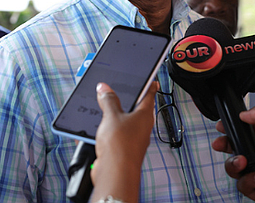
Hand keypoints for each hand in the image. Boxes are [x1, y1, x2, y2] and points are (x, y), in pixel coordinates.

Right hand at [90, 82, 157, 202]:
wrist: (115, 172)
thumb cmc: (120, 145)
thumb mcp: (111, 116)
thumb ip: (108, 100)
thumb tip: (104, 88)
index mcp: (144, 114)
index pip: (150, 95)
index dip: (150, 86)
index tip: (154, 80)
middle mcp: (142, 126)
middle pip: (138, 109)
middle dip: (131, 102)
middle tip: (126, 92)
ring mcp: (134, 139)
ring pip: (127, 123)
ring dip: (118, 117)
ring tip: (107, 110)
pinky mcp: (124, 149)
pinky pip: (118, 136)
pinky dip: (110, 131)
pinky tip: (100, 130)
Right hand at [212, 103, 254, 202]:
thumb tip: (245, 113)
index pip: (245, 128)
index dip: (232, 128)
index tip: (222, 127)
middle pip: (236, 147)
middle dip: (226, 145)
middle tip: (221, 144)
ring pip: (235, 166)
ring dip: (236, 164)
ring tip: (244, 162)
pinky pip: (243, 183)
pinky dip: (249, 180)